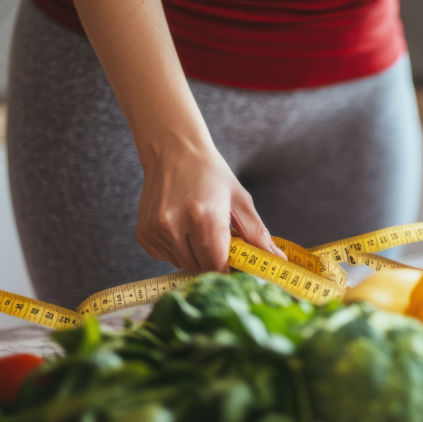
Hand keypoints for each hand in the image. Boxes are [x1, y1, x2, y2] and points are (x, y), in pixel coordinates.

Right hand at [135, 139, 284, 271]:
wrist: (173, 151)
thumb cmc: (210, 175)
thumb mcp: (240, 201)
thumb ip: (258, 235)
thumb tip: (279, 262)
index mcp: (204, 217)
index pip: (218, 266)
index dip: (230, 270)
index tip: (238, 265)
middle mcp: (175, 225)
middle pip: (201, 268)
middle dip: (214, 260)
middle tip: (220, 238)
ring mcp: (155, 231)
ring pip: (184, 265)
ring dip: (196, 256)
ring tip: (199, 228)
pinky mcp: (144, 235)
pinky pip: (167, 258)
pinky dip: (179, 250)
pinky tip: (182, 228)